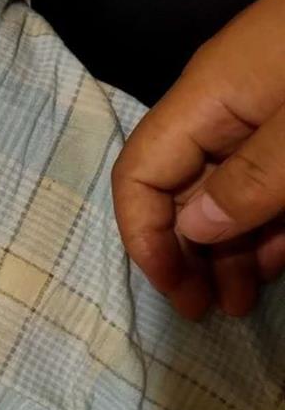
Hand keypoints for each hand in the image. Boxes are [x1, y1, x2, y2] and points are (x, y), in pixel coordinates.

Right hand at [111, 0, 284, 317]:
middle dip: (184, 254)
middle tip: (204, 308)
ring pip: (224, 193)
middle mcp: (223, 109)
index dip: (144, 236)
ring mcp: (265, 115)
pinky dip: (265, 226)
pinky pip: (267, 182)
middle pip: (178, 190)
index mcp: (205, 100)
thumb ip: (249, 181)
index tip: (173, 287)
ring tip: (236, 302)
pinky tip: (270, 264)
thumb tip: (192, 228)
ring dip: (225, 250)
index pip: (139, 174)